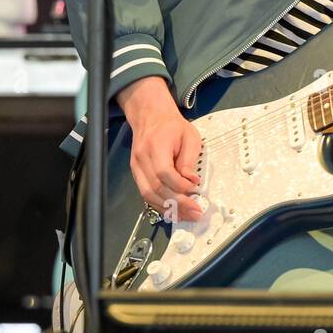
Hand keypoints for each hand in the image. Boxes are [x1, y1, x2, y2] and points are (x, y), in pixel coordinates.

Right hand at [117, 76, 203, 222]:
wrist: (151, 117)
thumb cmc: (172, 126)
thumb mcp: (189, 136)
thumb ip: (189, 159)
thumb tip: (192, 181)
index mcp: (156, 146)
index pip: (164, 173)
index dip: (180, 186)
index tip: (195, 190)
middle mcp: (142, 158)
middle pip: (155, 188)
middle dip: (177, 203)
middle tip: (195, 212)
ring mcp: (136, 167)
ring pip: (148, 195)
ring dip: (168, 209)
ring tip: (186, 215)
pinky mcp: (136, 174)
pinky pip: (145, 194)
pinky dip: (159, 205)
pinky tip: (173, 211)